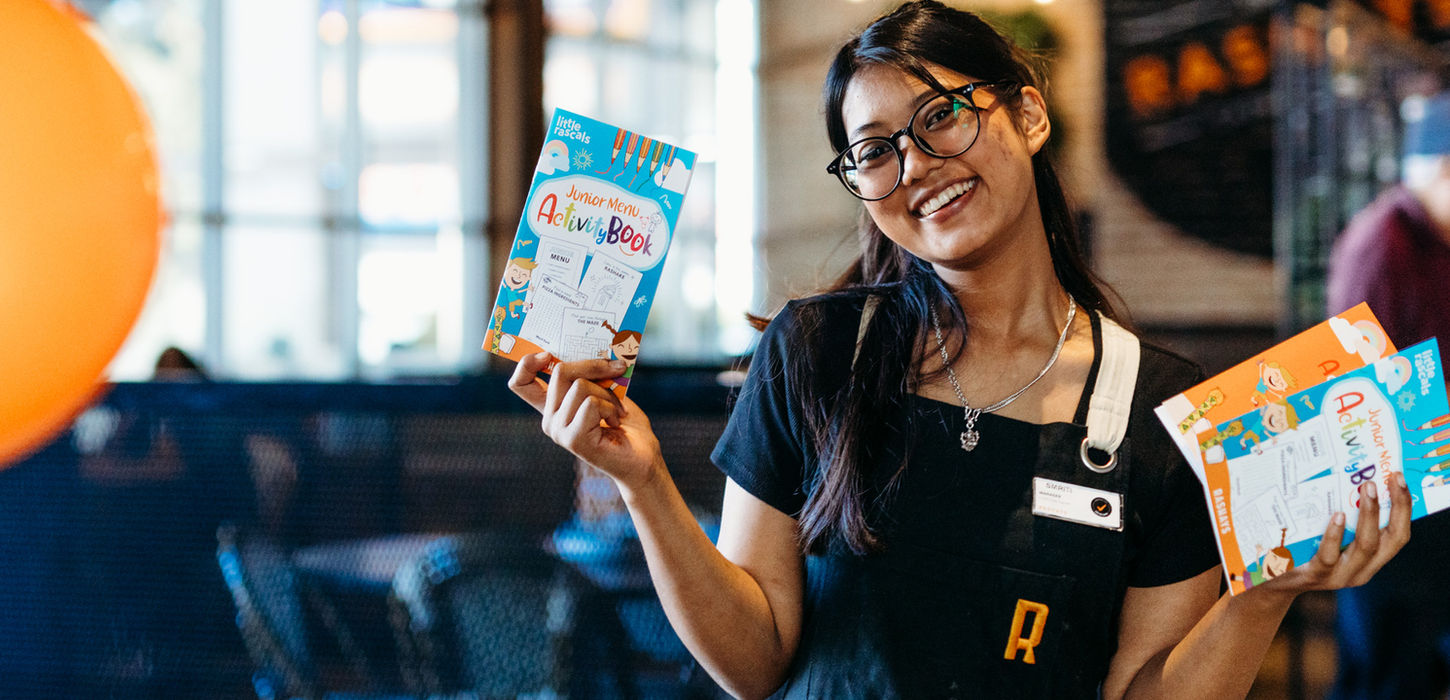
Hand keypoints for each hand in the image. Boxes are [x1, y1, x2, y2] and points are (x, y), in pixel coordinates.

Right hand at [508, 352, 662, 490]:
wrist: (641, 458)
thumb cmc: (625, 423)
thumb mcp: (606, 390)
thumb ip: (591, 374)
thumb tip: (596, 346)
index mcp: (554, 405)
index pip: (520, 383)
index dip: (526, 364)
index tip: (546, 353)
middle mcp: (550, 419)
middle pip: (560, 371)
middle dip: (594, 365)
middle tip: (616, 369)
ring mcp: (558, 430)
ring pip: (580, 386)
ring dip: (609, 394)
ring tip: (617, 411)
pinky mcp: (572, 438)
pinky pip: (591, 403)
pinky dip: (611, 407)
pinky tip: (616, 423)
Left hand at [1255, 472, 1410, 594]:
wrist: (1274, 581)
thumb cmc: (1305, 551)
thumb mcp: (1328, 536)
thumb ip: (1344, 517)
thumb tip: (1349, 475)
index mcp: (1370, 559)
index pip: (1399, 533)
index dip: (1403, 506)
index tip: (1398, 478)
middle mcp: (1362, 570)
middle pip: (1391, 539)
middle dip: (1393, 507)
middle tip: (1383, 478)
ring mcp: (1340, 576)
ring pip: (1365, 546)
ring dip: (1369, 515)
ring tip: (1366, 488)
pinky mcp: (1315, 575)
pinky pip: (1329, 555)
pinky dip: (1335, 535)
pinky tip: (1337, 516)